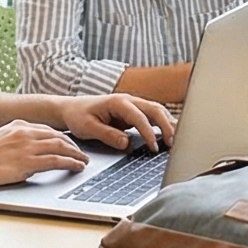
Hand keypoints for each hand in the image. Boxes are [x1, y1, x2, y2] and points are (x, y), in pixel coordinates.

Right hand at [0, 119, 91, 188]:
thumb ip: (15, 142)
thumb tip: (28, 152)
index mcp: (16, 126)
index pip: (46, 129)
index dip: (62, 137)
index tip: (69, 143)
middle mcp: (23, 132)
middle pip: (57, 136)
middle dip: (72, 145)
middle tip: (81, 153)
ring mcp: (26, 146)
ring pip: (60, 147)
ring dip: (76, 154)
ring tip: (83, 161)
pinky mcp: (27, 162)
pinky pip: (57, 161)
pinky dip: (71, 163)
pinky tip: (77, 167)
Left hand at [57, 93, 175, 152]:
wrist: (72, 109)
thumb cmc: (78, 116)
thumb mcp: (87, 128)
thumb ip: (107, 135)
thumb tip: (127, 143)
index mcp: (117, 102)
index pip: (139, 117)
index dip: (149, 132)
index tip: (154, 147)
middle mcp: (129, 100)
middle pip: (155, 109)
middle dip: (167, 125)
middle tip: (172, 143)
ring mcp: (133, 105)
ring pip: (157, 111)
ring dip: (168, 124)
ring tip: (175, 141)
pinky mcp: (135, 112)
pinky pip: (153, 116)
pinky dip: (164, 124)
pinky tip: (170, 135)